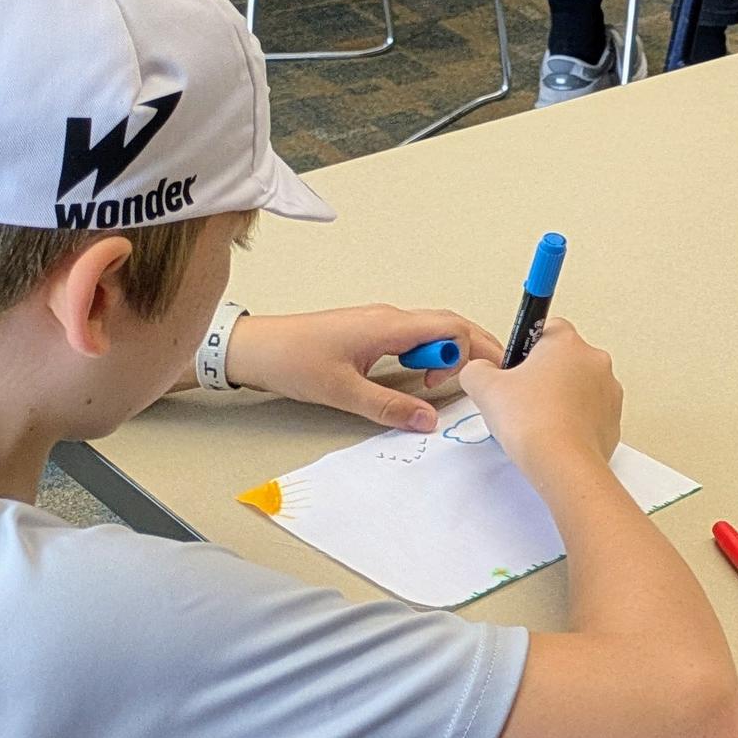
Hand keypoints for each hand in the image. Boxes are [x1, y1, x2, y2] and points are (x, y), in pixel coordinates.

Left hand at [224, 304, 500, 432]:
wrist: (254, 347)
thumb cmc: (292, 360)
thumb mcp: (343, 392)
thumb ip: (389, 407)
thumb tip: (427, 421)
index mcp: (388, 325)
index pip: (451, 328)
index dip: (469, 353)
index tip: (467, 383)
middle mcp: (389, 317)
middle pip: (449, 324)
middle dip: (472, 349)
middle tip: (484, 379)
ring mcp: (380, 321)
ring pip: (432, 329)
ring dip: (446, 353)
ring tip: (438, 383)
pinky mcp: (370, 330)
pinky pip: (413, 335)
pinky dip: (426, 353)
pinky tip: (416, 375)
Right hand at [456, 320, 623, 482]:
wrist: (562, 462)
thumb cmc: (531, 421)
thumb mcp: (484, 387)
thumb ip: (477, 369)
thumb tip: (480, 370)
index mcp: (567, 343)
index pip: (548, 327)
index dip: (527, 346)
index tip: (515, 364)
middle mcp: (595, 360)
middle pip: (564, 358)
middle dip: (542, 374)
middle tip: (520, 396)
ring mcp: (609, 390)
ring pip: (579, 386)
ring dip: (560, 396)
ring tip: (536, 419)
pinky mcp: (614, 418)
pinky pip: (590, 411)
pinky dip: (573, 419)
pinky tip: (554, 434)